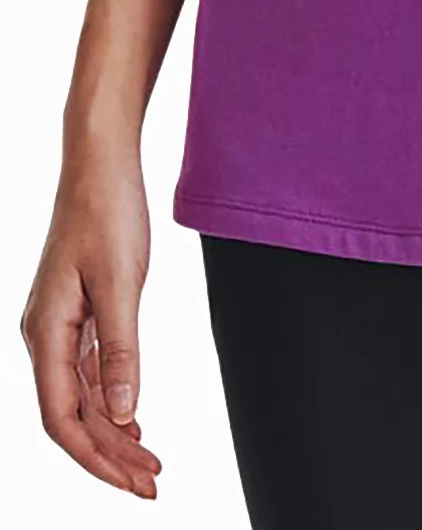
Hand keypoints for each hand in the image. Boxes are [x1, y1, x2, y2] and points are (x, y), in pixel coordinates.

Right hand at [21, 148, 160, 498]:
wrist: (99, 160)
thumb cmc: (106, 210)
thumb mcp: (120, 281)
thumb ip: (121, 350)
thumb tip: (122, 415)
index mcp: (45, 332)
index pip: (61, 418)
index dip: (96, 458)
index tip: (132, 483)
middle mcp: (44, 335)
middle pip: (72, 415)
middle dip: (110, 456)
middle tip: (151, 484)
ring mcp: (60, 324)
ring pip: (81, 396)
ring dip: (113, 432)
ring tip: (148, 463)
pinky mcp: (78, 311)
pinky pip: (87, 371)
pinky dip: (110, 400)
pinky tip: (132, 420)